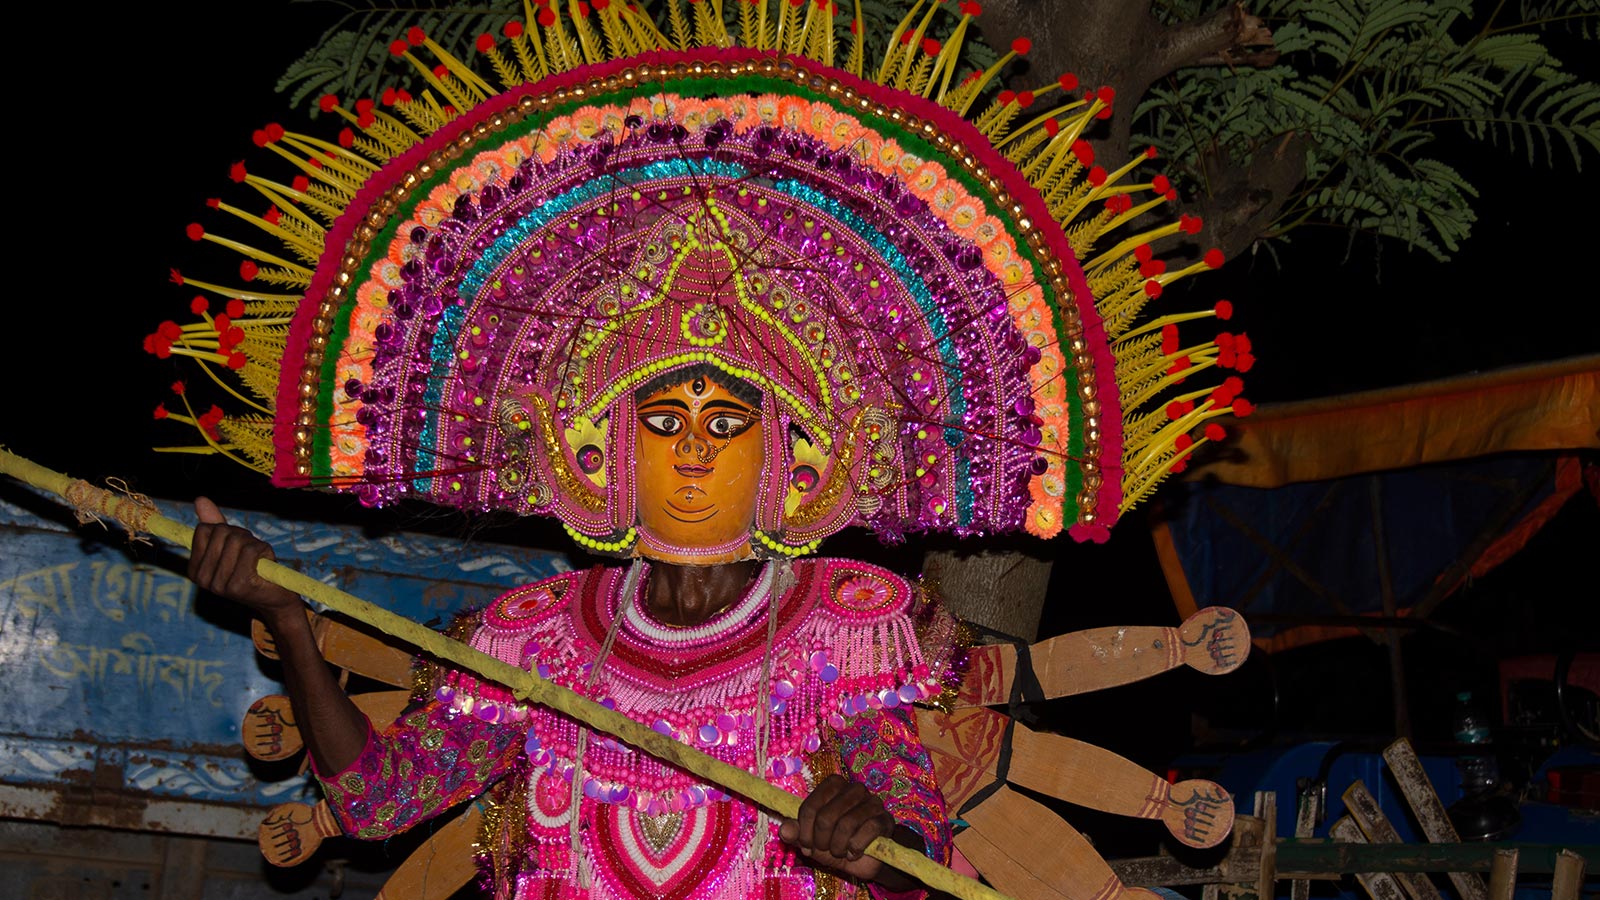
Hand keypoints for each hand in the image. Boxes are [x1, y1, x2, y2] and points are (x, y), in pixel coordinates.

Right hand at [190, 497, 303, 626]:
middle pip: (220, 533)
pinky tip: (265, 563)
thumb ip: (214, 524)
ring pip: (236, 541)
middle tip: (250, 552)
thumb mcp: (231, 545)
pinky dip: (263, 550)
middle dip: (241, 536)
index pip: (203, 530)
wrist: (275, 596)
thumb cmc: (252, 567)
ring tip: (258, 559)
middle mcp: (203, 579)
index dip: (224, 530)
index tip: (235, 545)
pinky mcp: (240, 585)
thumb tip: (200, 499)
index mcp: (195, 570)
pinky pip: (250, 550)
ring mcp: (220, 584)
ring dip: (254, 543)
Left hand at [780, 774, 898, 882]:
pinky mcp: (885, 819)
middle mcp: (854, 788)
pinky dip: (856, 848)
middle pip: (826, 816)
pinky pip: (867, 832)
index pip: (811, 806)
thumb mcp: (811, 840)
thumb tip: (784, 831)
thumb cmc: (835, 843)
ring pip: (846, 824)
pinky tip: (854, 853)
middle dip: (821, 841)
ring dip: (838, 847)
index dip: (804, 830)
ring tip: (838, 852)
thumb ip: (796, 833)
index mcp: (833, 785)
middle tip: (824, 850)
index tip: (807, 845)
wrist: (864, 860)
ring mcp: (872, 802)